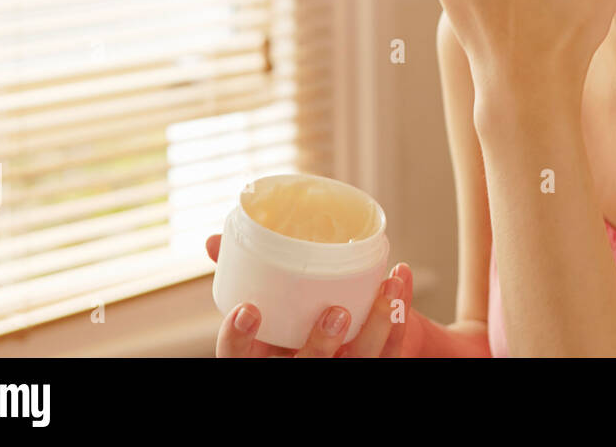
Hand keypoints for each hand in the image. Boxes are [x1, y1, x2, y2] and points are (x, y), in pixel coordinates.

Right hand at [205, 234, 416, 356]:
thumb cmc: (296, 325)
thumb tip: (213, 243)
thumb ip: (249, 278)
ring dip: (378, 326)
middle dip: (321, 345)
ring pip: (360, 362)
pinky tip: (401, 278)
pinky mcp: (375, 367)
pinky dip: (401, 315)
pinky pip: (393, 351)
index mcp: (267, 359)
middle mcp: (302, 371)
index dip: (239, 340)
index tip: (249, 309)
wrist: (346, 349)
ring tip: (386, 290)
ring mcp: (339, 372)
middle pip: (309, 369)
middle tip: (336, 312)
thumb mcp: (270, 311)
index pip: (240, 361)